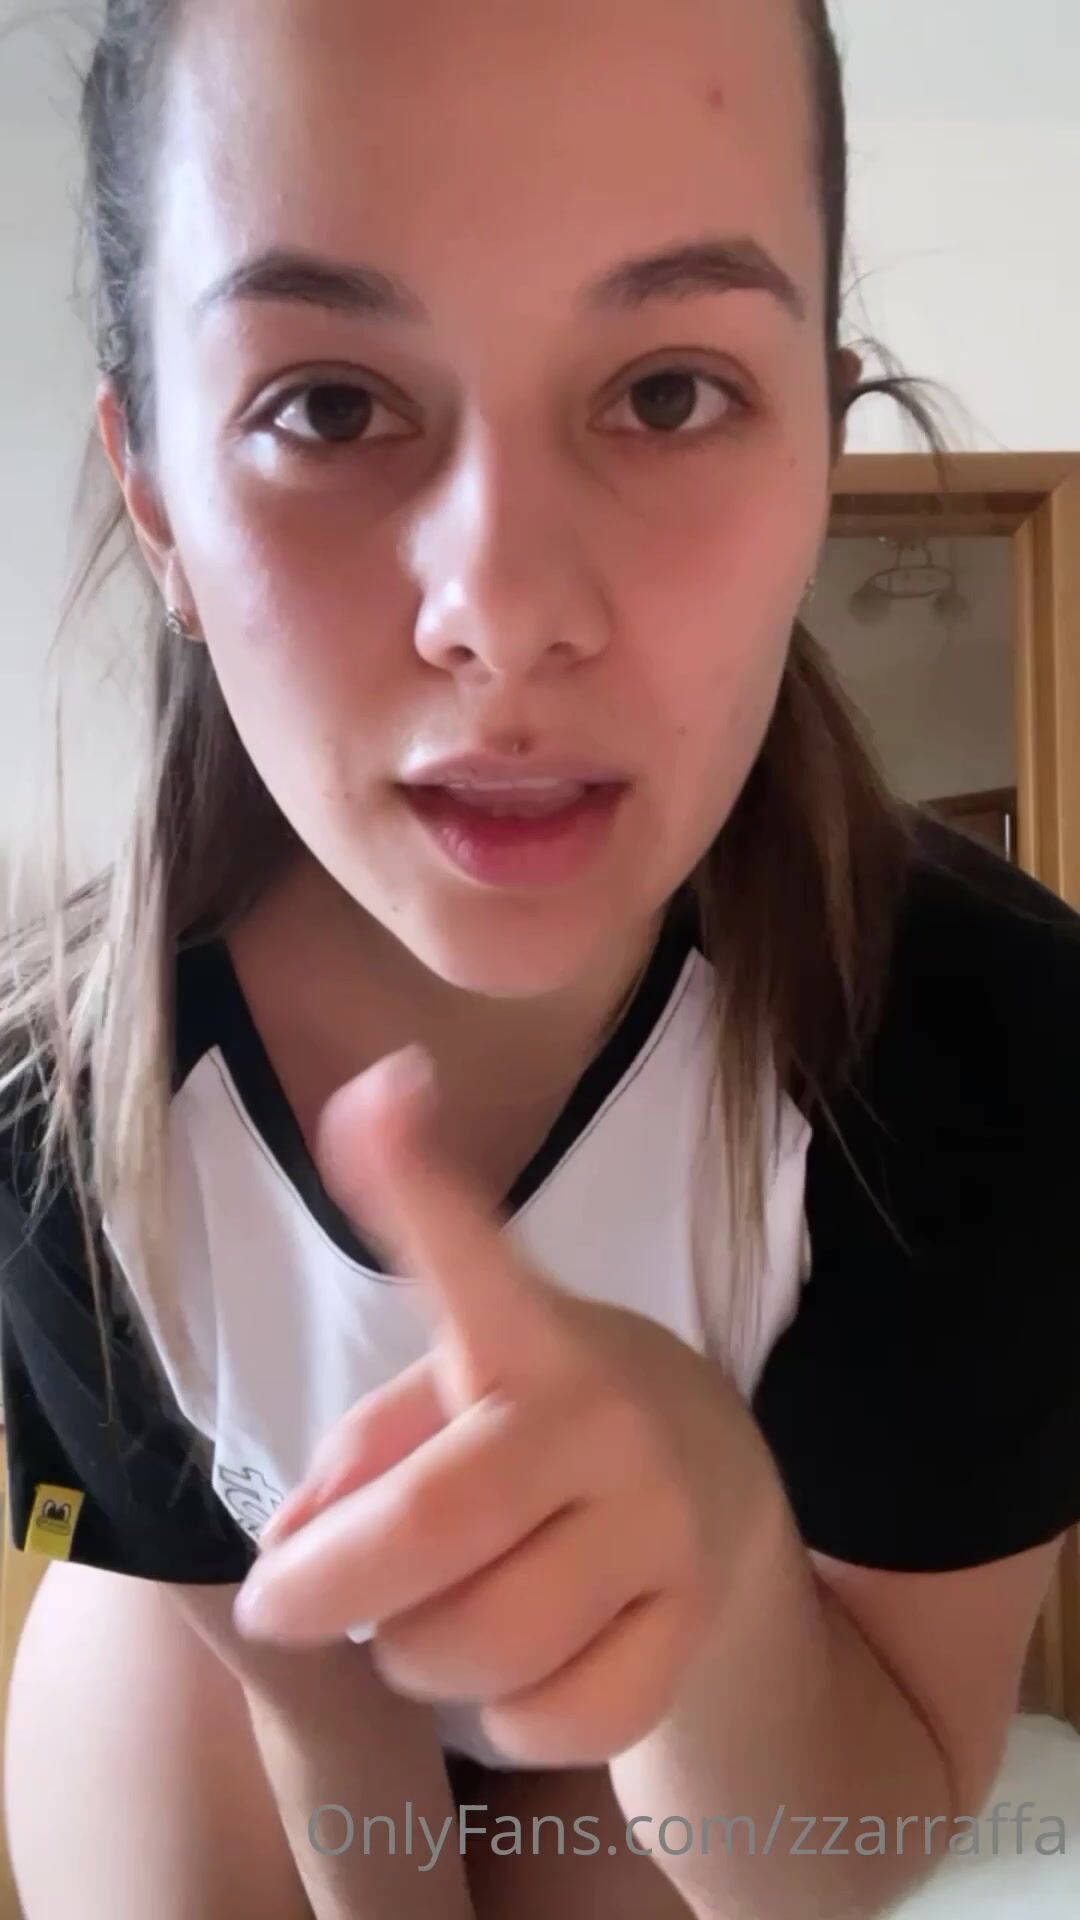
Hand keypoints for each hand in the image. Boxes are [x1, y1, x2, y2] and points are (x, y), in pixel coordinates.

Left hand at [233, 1044, 779, 1767]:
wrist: (717, 1487)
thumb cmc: (539, 1433)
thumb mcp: (456, 1398)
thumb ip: (365, 1449)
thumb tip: (296, 1541)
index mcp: (532, 1338)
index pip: (469, 1259)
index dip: (414, 1182)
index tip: (380, 1089)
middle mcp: (607, 1417)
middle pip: (428, 1531)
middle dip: (323, 1593)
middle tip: (285, 1602)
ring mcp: (665, 1524)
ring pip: (480, 1646)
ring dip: (411, 1659)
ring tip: (422, 1624)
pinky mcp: (695, 1623)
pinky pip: (557, 1717)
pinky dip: (501, 1721)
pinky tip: (505, 1678)